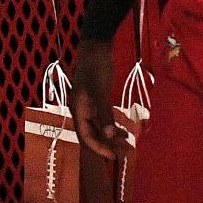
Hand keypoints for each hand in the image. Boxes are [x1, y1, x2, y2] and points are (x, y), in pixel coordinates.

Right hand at [71, 39, 123, 160]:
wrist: (97, 45)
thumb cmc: (96, 66)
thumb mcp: (100, 90)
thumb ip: (104, 113)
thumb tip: (109, 135)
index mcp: (77, 108)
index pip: (85, 135)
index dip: (98, 148)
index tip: (112, 157)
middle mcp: (81, 109)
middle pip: (91, 134)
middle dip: (105, 144)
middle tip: (122, 153)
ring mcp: (89, 104)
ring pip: (98, 126)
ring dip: (110, 136)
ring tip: (125, 142)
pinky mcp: (98, 98)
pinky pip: (103, 117)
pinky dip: (111, 125)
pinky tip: (122, 130)